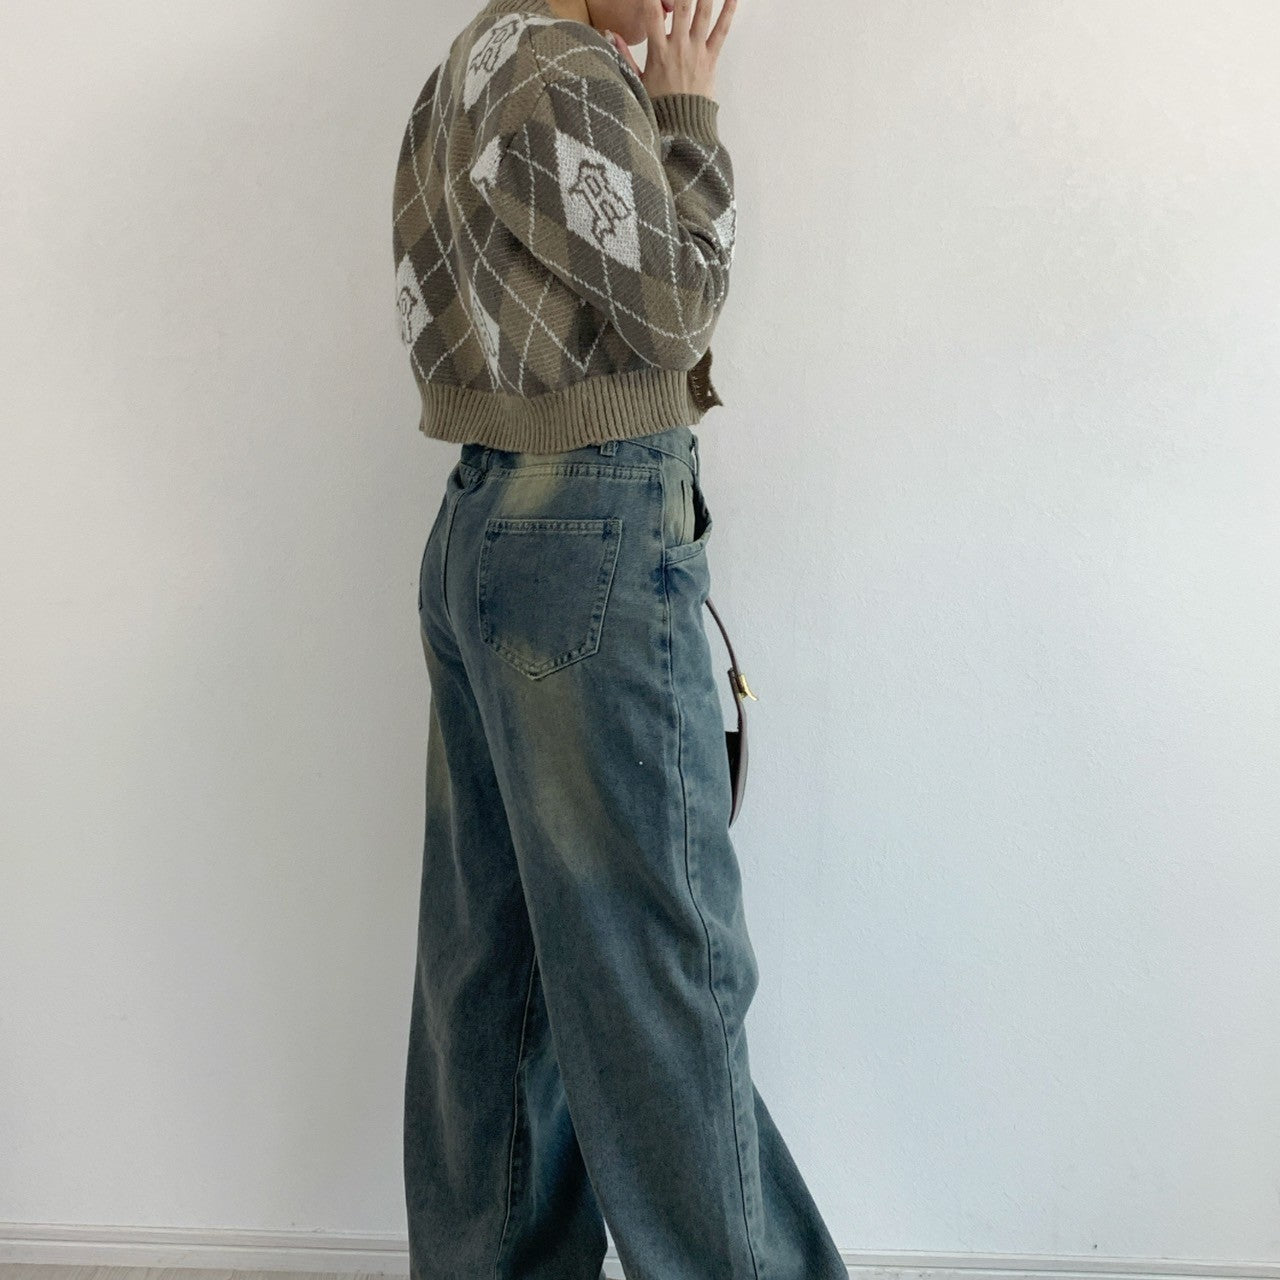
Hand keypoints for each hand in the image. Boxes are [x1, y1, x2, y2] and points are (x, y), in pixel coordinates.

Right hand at [605, 0, 736, 102]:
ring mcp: (696, 52)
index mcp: (658, 51)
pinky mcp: (711, 59)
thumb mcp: (637, 82)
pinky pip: (721, 32)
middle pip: (682, 7)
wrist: (681, 129)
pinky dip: (728, 12)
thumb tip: (610, 34)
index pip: (651, 14)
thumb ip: (624, 55)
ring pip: (702, 14)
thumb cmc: (659, 107)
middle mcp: (678, 47)